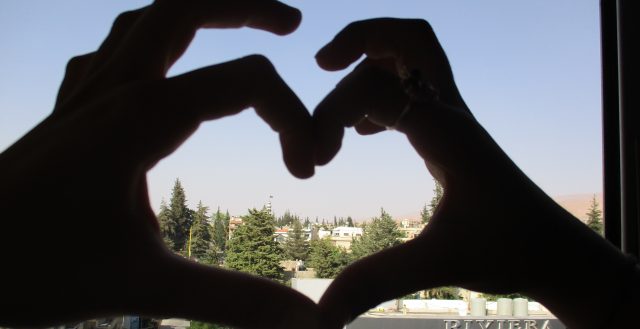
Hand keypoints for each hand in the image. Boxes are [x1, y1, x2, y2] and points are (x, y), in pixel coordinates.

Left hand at [0, 1, 316, 327]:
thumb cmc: (34, 269)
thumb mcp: (143, 285)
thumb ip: (233, 299)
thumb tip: (308, 324)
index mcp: (141, 117)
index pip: (246, 82)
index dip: (292, 119)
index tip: (304, 173)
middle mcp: (115, 89)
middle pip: (187, 8)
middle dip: (246, 8)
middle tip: (291, 25)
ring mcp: (86, 93)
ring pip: (147, 17)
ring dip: (199, 11)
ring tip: (237, 24)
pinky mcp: (69, 109)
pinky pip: (112, 49)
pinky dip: (147, 41)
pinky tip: (156, 65)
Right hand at [313, 18, 629, 328]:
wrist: (556, 253)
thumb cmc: (509, 250)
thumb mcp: (437, 264)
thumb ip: (375, 282)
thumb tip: (320, 315)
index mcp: (446, 131)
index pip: (373, 90)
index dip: (327, 116)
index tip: (310, 165)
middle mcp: (451, 114)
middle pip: (408, 39)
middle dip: (360, 39)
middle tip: (321, 64)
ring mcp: (453, 120)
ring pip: (412, 58)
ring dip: (371, 63)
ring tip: (337, 95)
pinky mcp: (452, 135)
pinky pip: (415, 89)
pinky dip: (384, 91)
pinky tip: (366, 130)